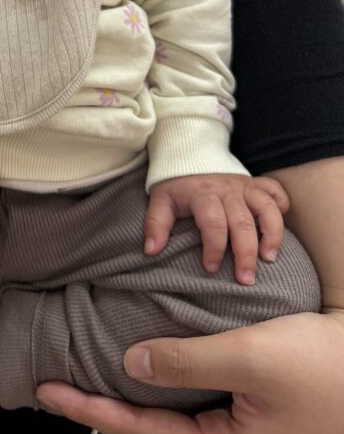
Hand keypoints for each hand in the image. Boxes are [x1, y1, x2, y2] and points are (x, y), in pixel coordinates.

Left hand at [37, 309, 343, 433]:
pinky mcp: (246, 407)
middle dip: (101, 407)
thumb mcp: (251, 357)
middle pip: (150, 429)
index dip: (92, 410)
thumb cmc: (324, 366)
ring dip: (129, 394)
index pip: (142, 432)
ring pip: (170, 414)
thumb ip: (188, 361)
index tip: (49, 391)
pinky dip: (160, 381)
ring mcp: (238, 429)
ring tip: (89, 373)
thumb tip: (131, 361)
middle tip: (56, 384)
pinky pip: (191, 398)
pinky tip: (145, 361)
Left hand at [145, 173, 287, 284]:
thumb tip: (151, 251)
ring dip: (272, 233)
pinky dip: (282, 206)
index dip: (213, 247)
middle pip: (242, 222)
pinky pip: (275, 190)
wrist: (187, 153)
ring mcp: (244, 185)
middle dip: (245, 253)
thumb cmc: (176, 185)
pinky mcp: (255, 183)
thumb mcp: (160, 200)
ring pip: (266, 207)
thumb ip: (155, 224)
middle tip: (246, 279)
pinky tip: (281, 227)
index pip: (212, 222)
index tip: (210, 268)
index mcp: (202, 194)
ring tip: (269, 259)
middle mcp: (227, 189)